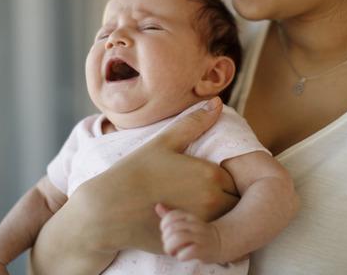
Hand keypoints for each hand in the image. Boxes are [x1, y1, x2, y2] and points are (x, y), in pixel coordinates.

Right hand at [30, 98, 238, 272]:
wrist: (106, 211)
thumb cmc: (134, 172)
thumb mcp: (164, 142)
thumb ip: (194, 123)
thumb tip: (217, 102)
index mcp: (210, 176)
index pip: (240, 178)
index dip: (231, 177)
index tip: (218, 176)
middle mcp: (212, 203)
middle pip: (237, 202)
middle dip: (231, 198)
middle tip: (210, 192)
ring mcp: (202, 227)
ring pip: (227, 222)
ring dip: (221, 216)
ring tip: (199, 206)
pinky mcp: (190, 245)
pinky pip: (209, 239)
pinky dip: (205, 232)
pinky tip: (188, 223)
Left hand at [157, 203, 222, 263]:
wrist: (219, 242)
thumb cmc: (197, 232)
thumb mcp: (185, 222)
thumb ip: (170, 215)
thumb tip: (157, 206)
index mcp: (190, 216)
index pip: (172, 216)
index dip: (164, 225)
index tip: (165, 232)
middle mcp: (195, 225)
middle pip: (173, 229)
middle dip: (165, 239)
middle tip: (168, 245)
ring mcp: (200, 237)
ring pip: (179, 238)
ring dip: (170, 247)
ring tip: (171, 251)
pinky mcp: (203, 250)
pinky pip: (188, 252)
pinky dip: (180, 256)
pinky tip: (181, 256)